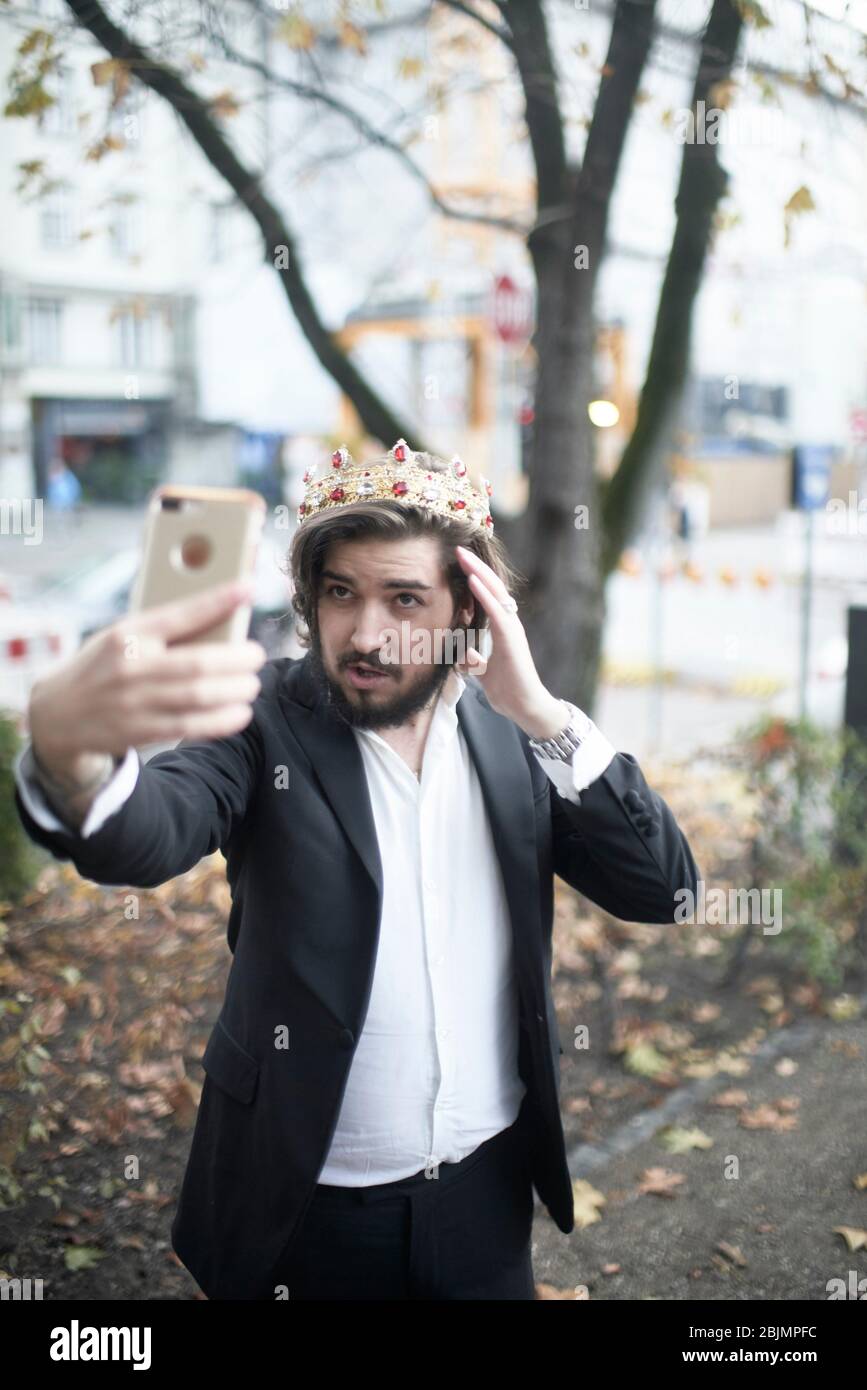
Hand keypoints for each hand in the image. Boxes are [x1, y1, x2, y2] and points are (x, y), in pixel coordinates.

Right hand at [29, 581, 267, 768]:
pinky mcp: (140, 730)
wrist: (57, 713)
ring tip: (251, 685)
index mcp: (128, 633)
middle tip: (257, 656)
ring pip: (199, 696)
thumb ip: (162, 630)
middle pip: (198, 662)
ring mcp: (134, 701)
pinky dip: (222, 720)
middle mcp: (131, 666)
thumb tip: (219, 617)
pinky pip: (191, 726)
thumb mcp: (121, 636)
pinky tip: (240, 713)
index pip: (179, 613)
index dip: (217, 601)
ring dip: (235, 691)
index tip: (248, 589)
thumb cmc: (102, 666)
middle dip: (238, 660)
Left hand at [452, 545, 567, 738]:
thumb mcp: (481, 669)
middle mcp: (509, 622)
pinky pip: (496, 611)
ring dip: (479, 572)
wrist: (524, 706)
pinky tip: (473, 580)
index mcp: (502, 627)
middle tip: (458, 549)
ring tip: (463, 556)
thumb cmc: (506, 688)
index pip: (488, 596)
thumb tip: (462, 654)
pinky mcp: (512, 638)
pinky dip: (484, 594)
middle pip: (492, 587)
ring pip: (496, 593)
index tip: (457, 562)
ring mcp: (512, 628)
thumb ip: (473, 658)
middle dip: (475, 566)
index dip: (474, 577)